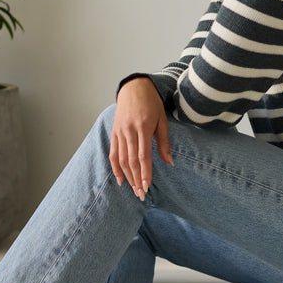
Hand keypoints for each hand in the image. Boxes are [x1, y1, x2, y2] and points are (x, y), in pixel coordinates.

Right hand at [110, 78, 173, 200]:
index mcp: (143, 127)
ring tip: (134, 190)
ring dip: (128, 177)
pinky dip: (116, 168)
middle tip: (142, 194)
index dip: (145, 172)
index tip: (147, 186)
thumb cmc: (152, 103)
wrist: (134, 87)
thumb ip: (164, 142)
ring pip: (121, 159)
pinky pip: (113, 153)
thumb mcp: (163, 120)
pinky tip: (121, 179)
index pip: (143, 155)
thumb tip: (169, 162)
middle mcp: (129, 131)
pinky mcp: (114, 133)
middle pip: (131, 161)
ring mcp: (120, 132)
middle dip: (137, 179)